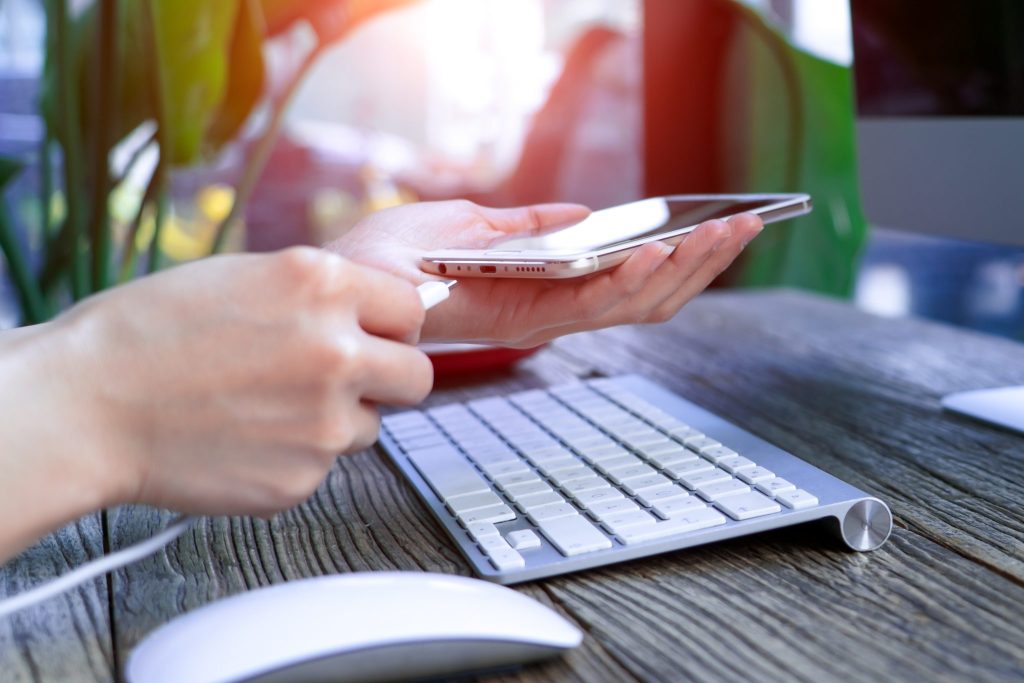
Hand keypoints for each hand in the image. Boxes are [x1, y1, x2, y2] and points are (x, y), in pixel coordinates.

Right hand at [0, 248, 431, 559]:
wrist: (88, 405)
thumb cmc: (149, 334)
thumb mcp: (248, 276)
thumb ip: (323, 294)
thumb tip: (376, 311)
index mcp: (323, 286)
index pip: (412, 309)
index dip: (392, 325)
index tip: (378, 334)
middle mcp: (337, 352)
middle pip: (418, 376)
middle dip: (389, 377)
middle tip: (347, 377)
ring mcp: (324, 421)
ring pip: (372, 426)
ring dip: (339, 418)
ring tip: (271, 406)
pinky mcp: (304, 478)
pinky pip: (327, 465)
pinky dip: (299, 455)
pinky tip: (250, 437)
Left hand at [329, 200, 763, 346]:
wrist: (349, 278)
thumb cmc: (401, 252)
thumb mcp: (476, 222)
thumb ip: (533, 223)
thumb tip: (583, 213)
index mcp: (552, 284)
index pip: (633, 275)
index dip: (684, 255)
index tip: (726, 224)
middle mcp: (557, 308)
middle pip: (650, 296)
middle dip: (705, 264)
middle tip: (750, 226)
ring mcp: (545, 318)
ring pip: (635, 304)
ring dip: (686, 270)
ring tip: (727, 233)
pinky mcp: (526, 322)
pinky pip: (594, 305)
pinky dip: (633, 279)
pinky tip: (662, 247)